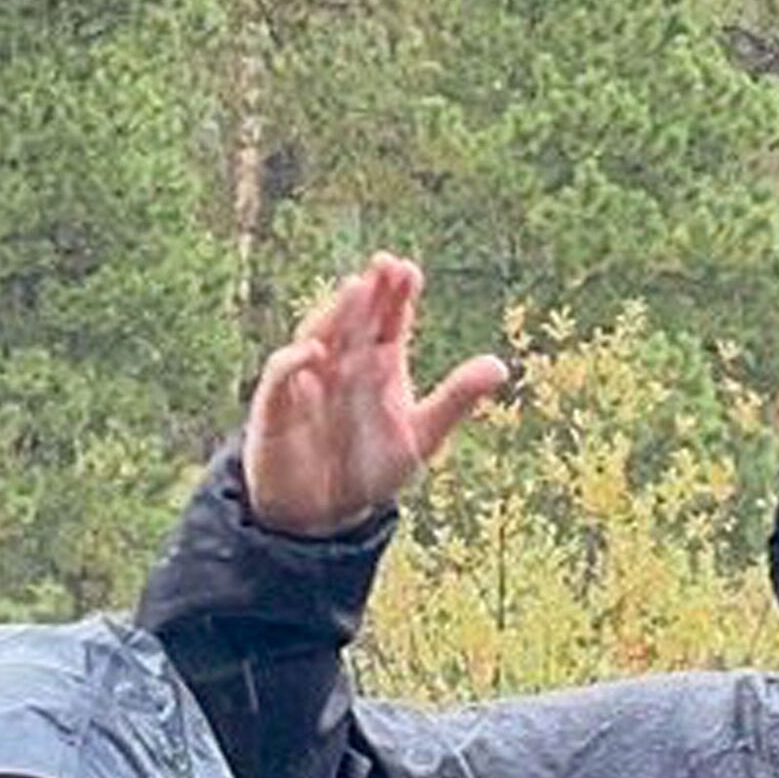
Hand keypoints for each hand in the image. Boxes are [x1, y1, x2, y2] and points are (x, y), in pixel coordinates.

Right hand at [238, 254, 516, 533]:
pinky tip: (314, 351)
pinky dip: (294, 361)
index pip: (391, 318)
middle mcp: (345, 362)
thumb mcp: (422, 436)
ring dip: (337, 313)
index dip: (397, 293)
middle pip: (357, 318)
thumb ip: (457, 399)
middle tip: (384, 264)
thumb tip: (501, 366)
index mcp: (381, 363)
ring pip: (320, 334)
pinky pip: (281, 375)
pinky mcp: (278, 404)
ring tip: (355, 289)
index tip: (407, 270)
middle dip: (370, 292)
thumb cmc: (371, 469)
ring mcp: (310, 378)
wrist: (324, 513)